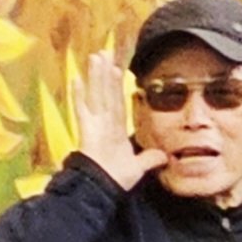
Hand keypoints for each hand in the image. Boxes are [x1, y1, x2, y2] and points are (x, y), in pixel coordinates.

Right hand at [72, 48, 167, 190]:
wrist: (102, 188)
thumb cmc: (115, 178)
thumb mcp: (137, 167)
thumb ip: (149, 159)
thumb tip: (164, 157)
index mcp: (115, 129)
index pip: (117, 103)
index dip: (116, 86)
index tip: (116, 69)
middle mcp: (103, 123)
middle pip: (105, 93)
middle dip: (104, 73)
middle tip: (104, 52)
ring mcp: (94, 124)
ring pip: (96, 95)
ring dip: (95, 76)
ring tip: (95, 57)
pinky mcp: (86, 129)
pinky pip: (82, 110)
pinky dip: (79, 95)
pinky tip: (76, 79)